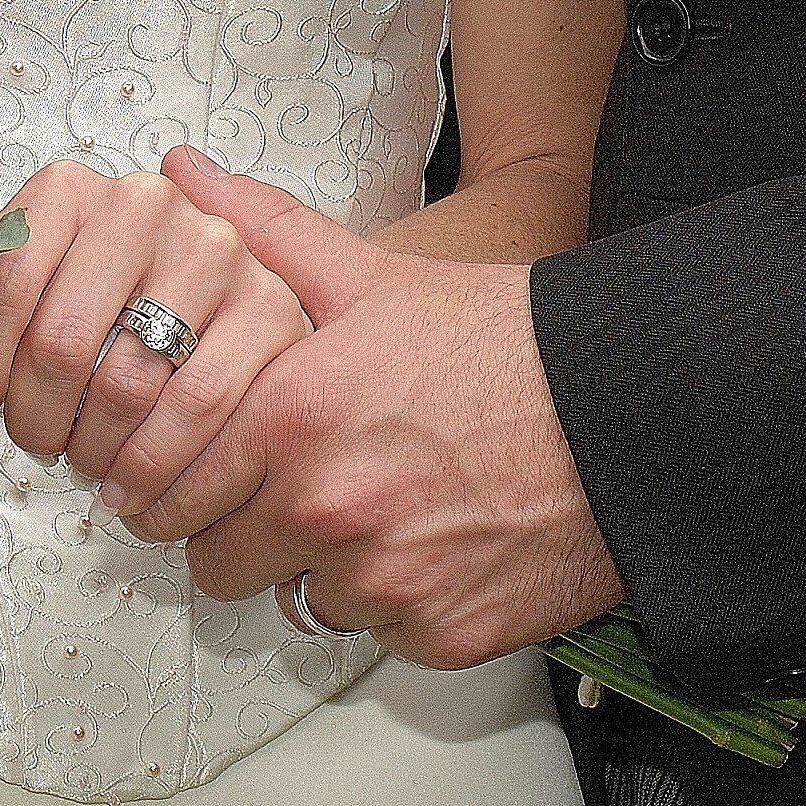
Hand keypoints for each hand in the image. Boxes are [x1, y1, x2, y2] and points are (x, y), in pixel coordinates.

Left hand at [0, 159, 310, 517]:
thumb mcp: (28, 292)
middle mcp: (143, 204)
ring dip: (92, 452)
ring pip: (126, 385)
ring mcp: (213, 251)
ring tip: (85, 464)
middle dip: (35, 421)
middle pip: (60, 343)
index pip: (1, 286)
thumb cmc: (104, 296)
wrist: (220, 284)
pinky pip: (198, 409)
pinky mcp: (267, 305)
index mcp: (67, 190)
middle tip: (38, 445)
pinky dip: (155, 467)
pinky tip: (133, 484)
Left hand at [126, 146, 622, 668]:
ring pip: (302, 601)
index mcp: (290, 418)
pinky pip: (381, 634)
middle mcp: (326, 506)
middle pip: (219, 564)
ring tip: (377, 506)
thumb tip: (180, 171)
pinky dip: (396, 601)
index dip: (186, 480)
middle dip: (242, 533)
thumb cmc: (505, 343)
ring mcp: (385, 578)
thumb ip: (261, 232)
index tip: (206, 474)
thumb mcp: (372, 275)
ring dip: (323, 568)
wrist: (633, 409)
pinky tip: (431, 541)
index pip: (172, 490)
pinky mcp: (442, 632)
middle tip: (289, 494)